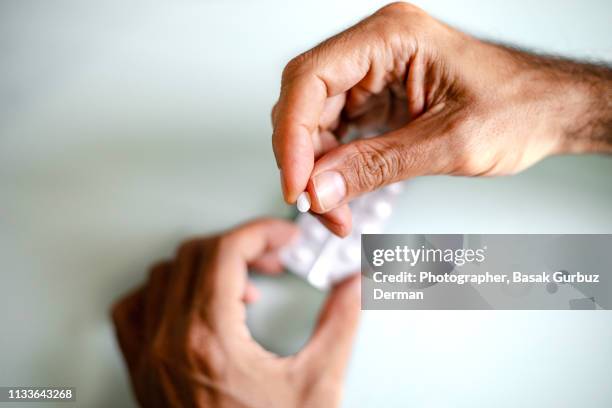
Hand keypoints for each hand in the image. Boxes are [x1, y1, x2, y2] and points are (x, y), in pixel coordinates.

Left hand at [111, 218, 360, 407]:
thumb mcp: (316, 386)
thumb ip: (340, 324)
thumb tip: (356, 284)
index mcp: (211, 339)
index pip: (225, 252)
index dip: (259, 232)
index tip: (281, 234)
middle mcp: (170, 341)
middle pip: (195, 254)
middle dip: (240, 245)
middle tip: (272, 258)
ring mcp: (150, 356)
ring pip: (163, 274)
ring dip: (204, 265)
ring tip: (240, 284)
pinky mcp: (143, 370)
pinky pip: (133, 309)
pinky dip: (162, 291)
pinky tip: (190, 301)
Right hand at [272, 2, 611, 235]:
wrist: (549, 111)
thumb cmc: (519, 108)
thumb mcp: (448, 143)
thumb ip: (377, 166)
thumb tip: (319, 189)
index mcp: (392, 37)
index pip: (312, 79)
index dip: (292, 135)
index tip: (297, 184)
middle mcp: (376, 50)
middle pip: (305, 102)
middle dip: (304, 160)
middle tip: (315, 205)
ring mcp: (374, 74)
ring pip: (315, 122)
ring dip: (316, 170)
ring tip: (333, 210)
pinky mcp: (377, 98)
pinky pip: (337, 133)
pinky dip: (334, 167)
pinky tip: (341, 192)